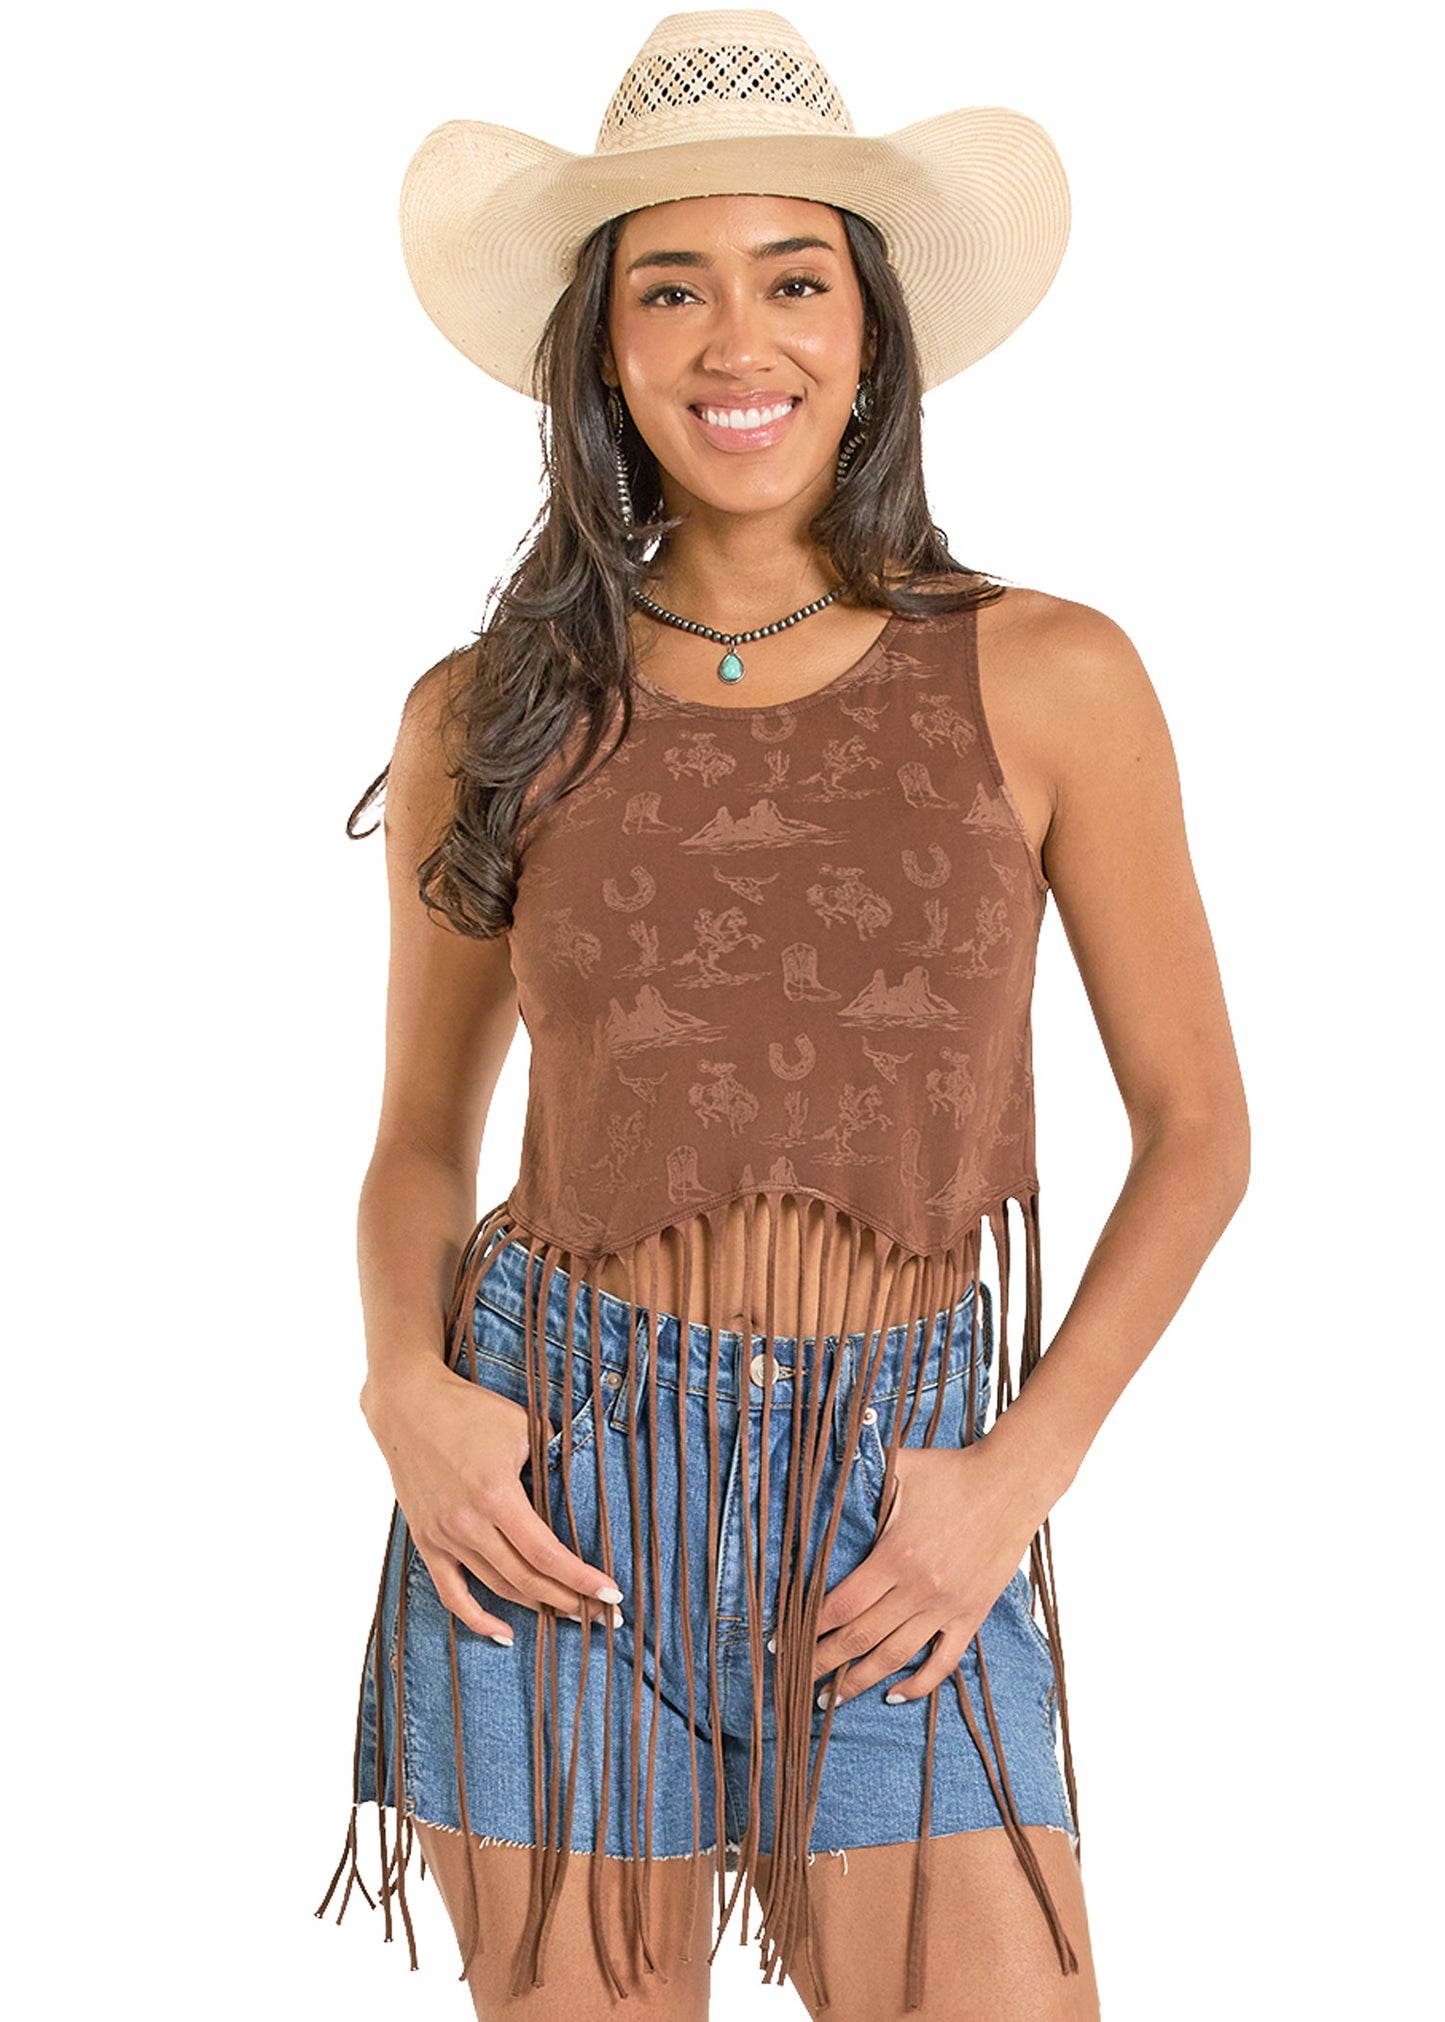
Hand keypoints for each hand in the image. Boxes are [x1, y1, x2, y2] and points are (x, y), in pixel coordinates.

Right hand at [362, 1361, 624, 1642]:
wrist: (408, 1406)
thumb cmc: (470, 1410)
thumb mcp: (522, 1425)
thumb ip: (554, 1456)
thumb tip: (584, 1483)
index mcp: (495, 1494)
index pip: (546, 1552)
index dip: (581, 1579)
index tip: (611, 1594)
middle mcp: (468, 1522)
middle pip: (526, 1579)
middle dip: (569, 1602)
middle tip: (603, 1615)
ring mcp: (444, 1536)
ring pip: (497, 1587)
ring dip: (536, 1606)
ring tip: (570, 1615)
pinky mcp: (426, 1541)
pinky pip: (452, 1592)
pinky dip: (477, 1618)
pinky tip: (504, 1632)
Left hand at [808, 1438, 1042, 1705]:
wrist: (1012, 1483)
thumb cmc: (952, 1472)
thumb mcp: (900, 1467)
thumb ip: (859, 1472)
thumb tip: (821, 1463)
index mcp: (895, 1556)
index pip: (840, 1605)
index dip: (807, 1628)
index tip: (781, 1641)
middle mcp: (919, 1589)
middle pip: (860, 1638)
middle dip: (822, 1663)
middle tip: (796, 1681)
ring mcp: (946, 1606)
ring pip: (895, 1656)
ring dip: (859, 1681)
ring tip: (832, 1699)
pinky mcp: (971, 1614)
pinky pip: (943, 1661)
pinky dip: (918, 1684)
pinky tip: (893, 1696)